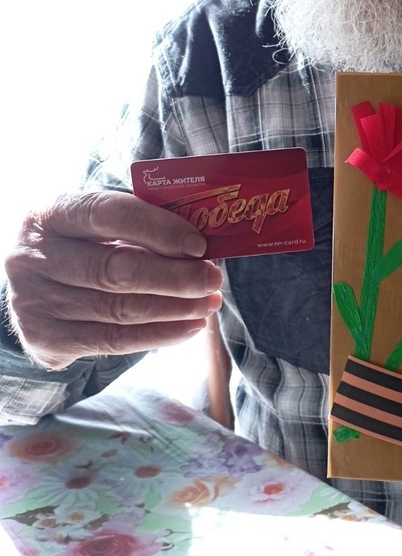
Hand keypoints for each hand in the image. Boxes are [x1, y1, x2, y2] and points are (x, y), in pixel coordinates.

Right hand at [4, 192, 222, 370]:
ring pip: (119, 309)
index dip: (158, 229)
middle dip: (176, 276)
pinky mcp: (45, 340)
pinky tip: (188, 327)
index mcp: (50, 214)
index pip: (108, 213)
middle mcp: (33, 257)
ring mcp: (34, 302)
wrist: (34, 288)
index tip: (198, 244)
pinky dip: (159, 335)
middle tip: (213, 278)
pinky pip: (113, 341)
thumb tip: (201, 248)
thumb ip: (139, 229)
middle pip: (116, 269)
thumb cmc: (81, 247)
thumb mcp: (97, 226)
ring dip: (175, 308)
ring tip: (208, 303)